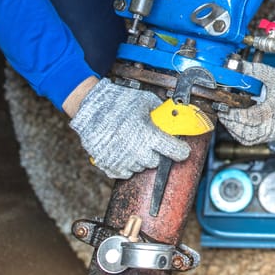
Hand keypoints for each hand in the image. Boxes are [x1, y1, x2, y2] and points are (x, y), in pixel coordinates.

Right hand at [69, 79, 190, 179]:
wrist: (91, 107)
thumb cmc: (119, 102)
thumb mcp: (146, 101)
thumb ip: (161, 113)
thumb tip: (173, 118)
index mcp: (149, 135)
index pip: (174, 151)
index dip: (181, 151)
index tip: (183, 151)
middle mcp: (136, 151)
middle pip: (155, 162)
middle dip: (156, 152)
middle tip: (150, 141)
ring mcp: (121, 160)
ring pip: (140, 167)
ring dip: (140, 158)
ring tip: (133, 142)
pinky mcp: (108, 165)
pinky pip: (124, 172)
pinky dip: (126, 164)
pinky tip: (123, 150)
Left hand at [217, 62, 274, 144]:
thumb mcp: (271, 75)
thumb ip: (251, 70)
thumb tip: (234, 65)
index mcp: (272, 112)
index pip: (246, 118)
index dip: (231, 114)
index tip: (222, 108)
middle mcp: (272, 126)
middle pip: (243, 132)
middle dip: (229, 123)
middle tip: (221, 112)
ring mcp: (271, 133)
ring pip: (246, 139)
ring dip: (234, 130)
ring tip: (227, 118)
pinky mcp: (270, 136)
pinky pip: (251, 140)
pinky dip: (241, 134)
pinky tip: (236, 124)